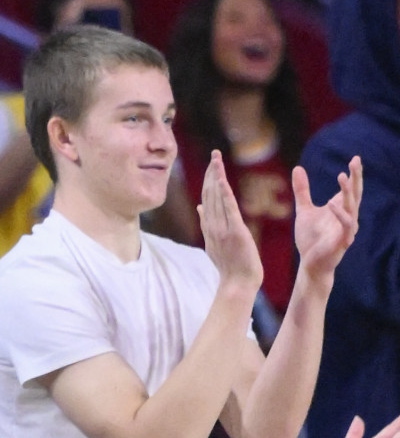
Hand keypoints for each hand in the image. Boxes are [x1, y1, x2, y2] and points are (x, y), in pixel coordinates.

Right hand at [198, 151, 263, 292]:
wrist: (237, 283)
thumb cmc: (231, 266)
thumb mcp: (215, 243)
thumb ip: (207, 223)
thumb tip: (199, 207)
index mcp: (209, 227)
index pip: (207, 198)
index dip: (209, 180)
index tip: (212, 164)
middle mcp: (213, 226)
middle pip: (210, 194)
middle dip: (212, 173)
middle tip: (215, 153)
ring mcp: (222, 229)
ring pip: (217, 198)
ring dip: (217, 178)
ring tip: (217, 159)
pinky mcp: (234, 232)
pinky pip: (228, 210)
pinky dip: (224, 194)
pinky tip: (222, 180)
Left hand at [293, 156, 362, 285]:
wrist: (310, 265)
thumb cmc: (310, 239)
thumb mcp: (304, 210)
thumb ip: (302, 190)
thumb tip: (298, 167)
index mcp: (341, 209)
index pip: (351, 188)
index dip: (354, 174)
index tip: (355, 158)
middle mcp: (347, 216)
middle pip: (355, 193)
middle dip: (356, 177)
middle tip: (355, 160)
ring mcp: (346, 229)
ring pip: (352, 207)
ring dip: (348, 192)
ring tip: (342, 176)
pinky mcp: (342, 241)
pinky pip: (346, 225)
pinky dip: (340, 214)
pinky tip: (331, 204)